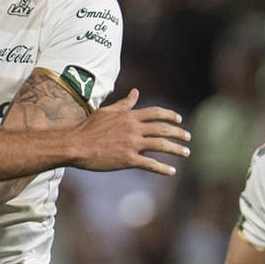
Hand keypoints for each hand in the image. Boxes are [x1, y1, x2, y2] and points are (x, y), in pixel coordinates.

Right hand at [72, 89, 189, 174]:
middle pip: (163, 128)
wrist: (76, 144)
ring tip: (186, 153)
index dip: (170, 116)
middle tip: (188, 137)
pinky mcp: (128, 159)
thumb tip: (136, 92)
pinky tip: (172, 171)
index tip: (179, 119)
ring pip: (161, 145)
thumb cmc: (88, 127)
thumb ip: (124, 103)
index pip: (156, 113)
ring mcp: (132, 144)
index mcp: (129, 116)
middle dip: (178, 133)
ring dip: (176, 149)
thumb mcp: (107, 111)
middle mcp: (134, 128)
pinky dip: (163, 168)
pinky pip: (150, 164)